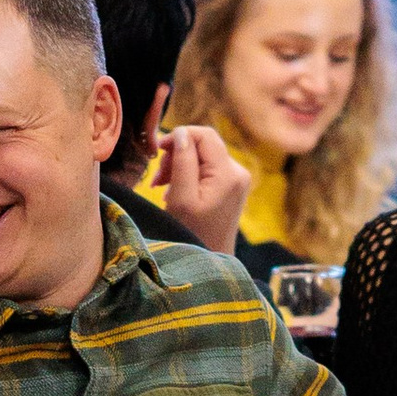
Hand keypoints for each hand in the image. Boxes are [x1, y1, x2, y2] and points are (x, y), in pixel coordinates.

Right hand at [156, 121, 250, 258]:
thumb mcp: (181, 197)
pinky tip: (177, 192)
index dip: (180, 136)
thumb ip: (182, 161)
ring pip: (203, 156)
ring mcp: (237, 180)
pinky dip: (189, 175)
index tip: (158, 152)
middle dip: (178, 154)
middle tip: (158, 179)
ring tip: (164, 188)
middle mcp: (238, 172)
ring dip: (180, 166)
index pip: (204, 135)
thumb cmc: (192, 234)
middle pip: (203, 145)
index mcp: (228, 173)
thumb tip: (181, 133)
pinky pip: (207, 169)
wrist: (210, 262)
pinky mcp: (231, 187)